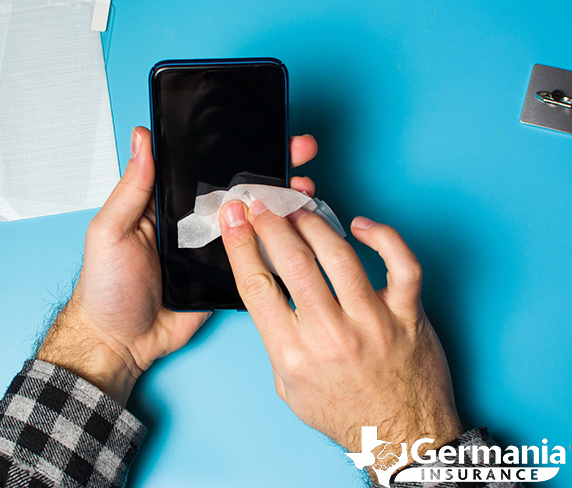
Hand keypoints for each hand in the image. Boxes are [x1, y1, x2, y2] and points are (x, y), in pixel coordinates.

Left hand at [38, 127, 318, 404]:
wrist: (121, 342)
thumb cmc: (106, 287)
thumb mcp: (110, 231)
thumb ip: (131, 188)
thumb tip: (141, 138)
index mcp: (167, 202)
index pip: (204, 165)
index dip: (232, 144)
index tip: (262, 125)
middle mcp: (194, 220)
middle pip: (238, 186)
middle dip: (272, 164)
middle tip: (300, 148)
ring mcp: (214, 248)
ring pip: (254, 217)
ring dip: (283, 199)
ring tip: (306, 185)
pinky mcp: (227, 276)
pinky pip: (257, 255)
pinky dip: (280, 241)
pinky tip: (300, 225)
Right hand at [218, 202, 462, 457]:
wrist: (402, 439)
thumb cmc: (345, 412)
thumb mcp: (289, 387)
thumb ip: (276, 340)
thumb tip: (269, 292)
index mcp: (294, 355)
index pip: (256, 285)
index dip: (240, 243)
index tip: (234, 217)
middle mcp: (331, 335)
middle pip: (292, 262)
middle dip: (271, 223)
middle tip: (262, 204)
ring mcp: (373, 322)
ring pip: (339, 255)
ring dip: (313, 223)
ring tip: (299, 210)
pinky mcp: (408, 315)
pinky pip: (400, 263)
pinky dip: (382, 237)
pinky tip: (360, 225)